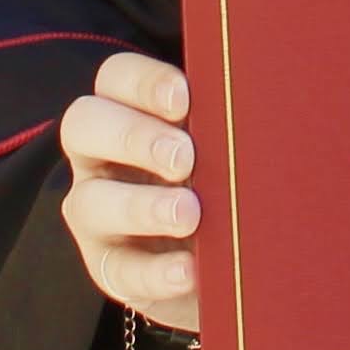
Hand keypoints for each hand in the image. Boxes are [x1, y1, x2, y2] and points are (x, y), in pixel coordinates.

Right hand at [59, 51, 202, 333]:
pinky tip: (190, 270)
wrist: (226, 261)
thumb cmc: (225, 179)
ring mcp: (96, 214)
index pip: (115, 77)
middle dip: (134, 136)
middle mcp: (99, 155)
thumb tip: (265, 100)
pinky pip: (118, 271)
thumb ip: (228, 121)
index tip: (185, 97)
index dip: (143, 82)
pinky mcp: (110, 269)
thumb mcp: (224, 146)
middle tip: (185, 157)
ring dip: (141, 206)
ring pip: (90, 202)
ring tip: (190, 213)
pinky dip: (155, 271)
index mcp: (127, 109)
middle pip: (84, 124)